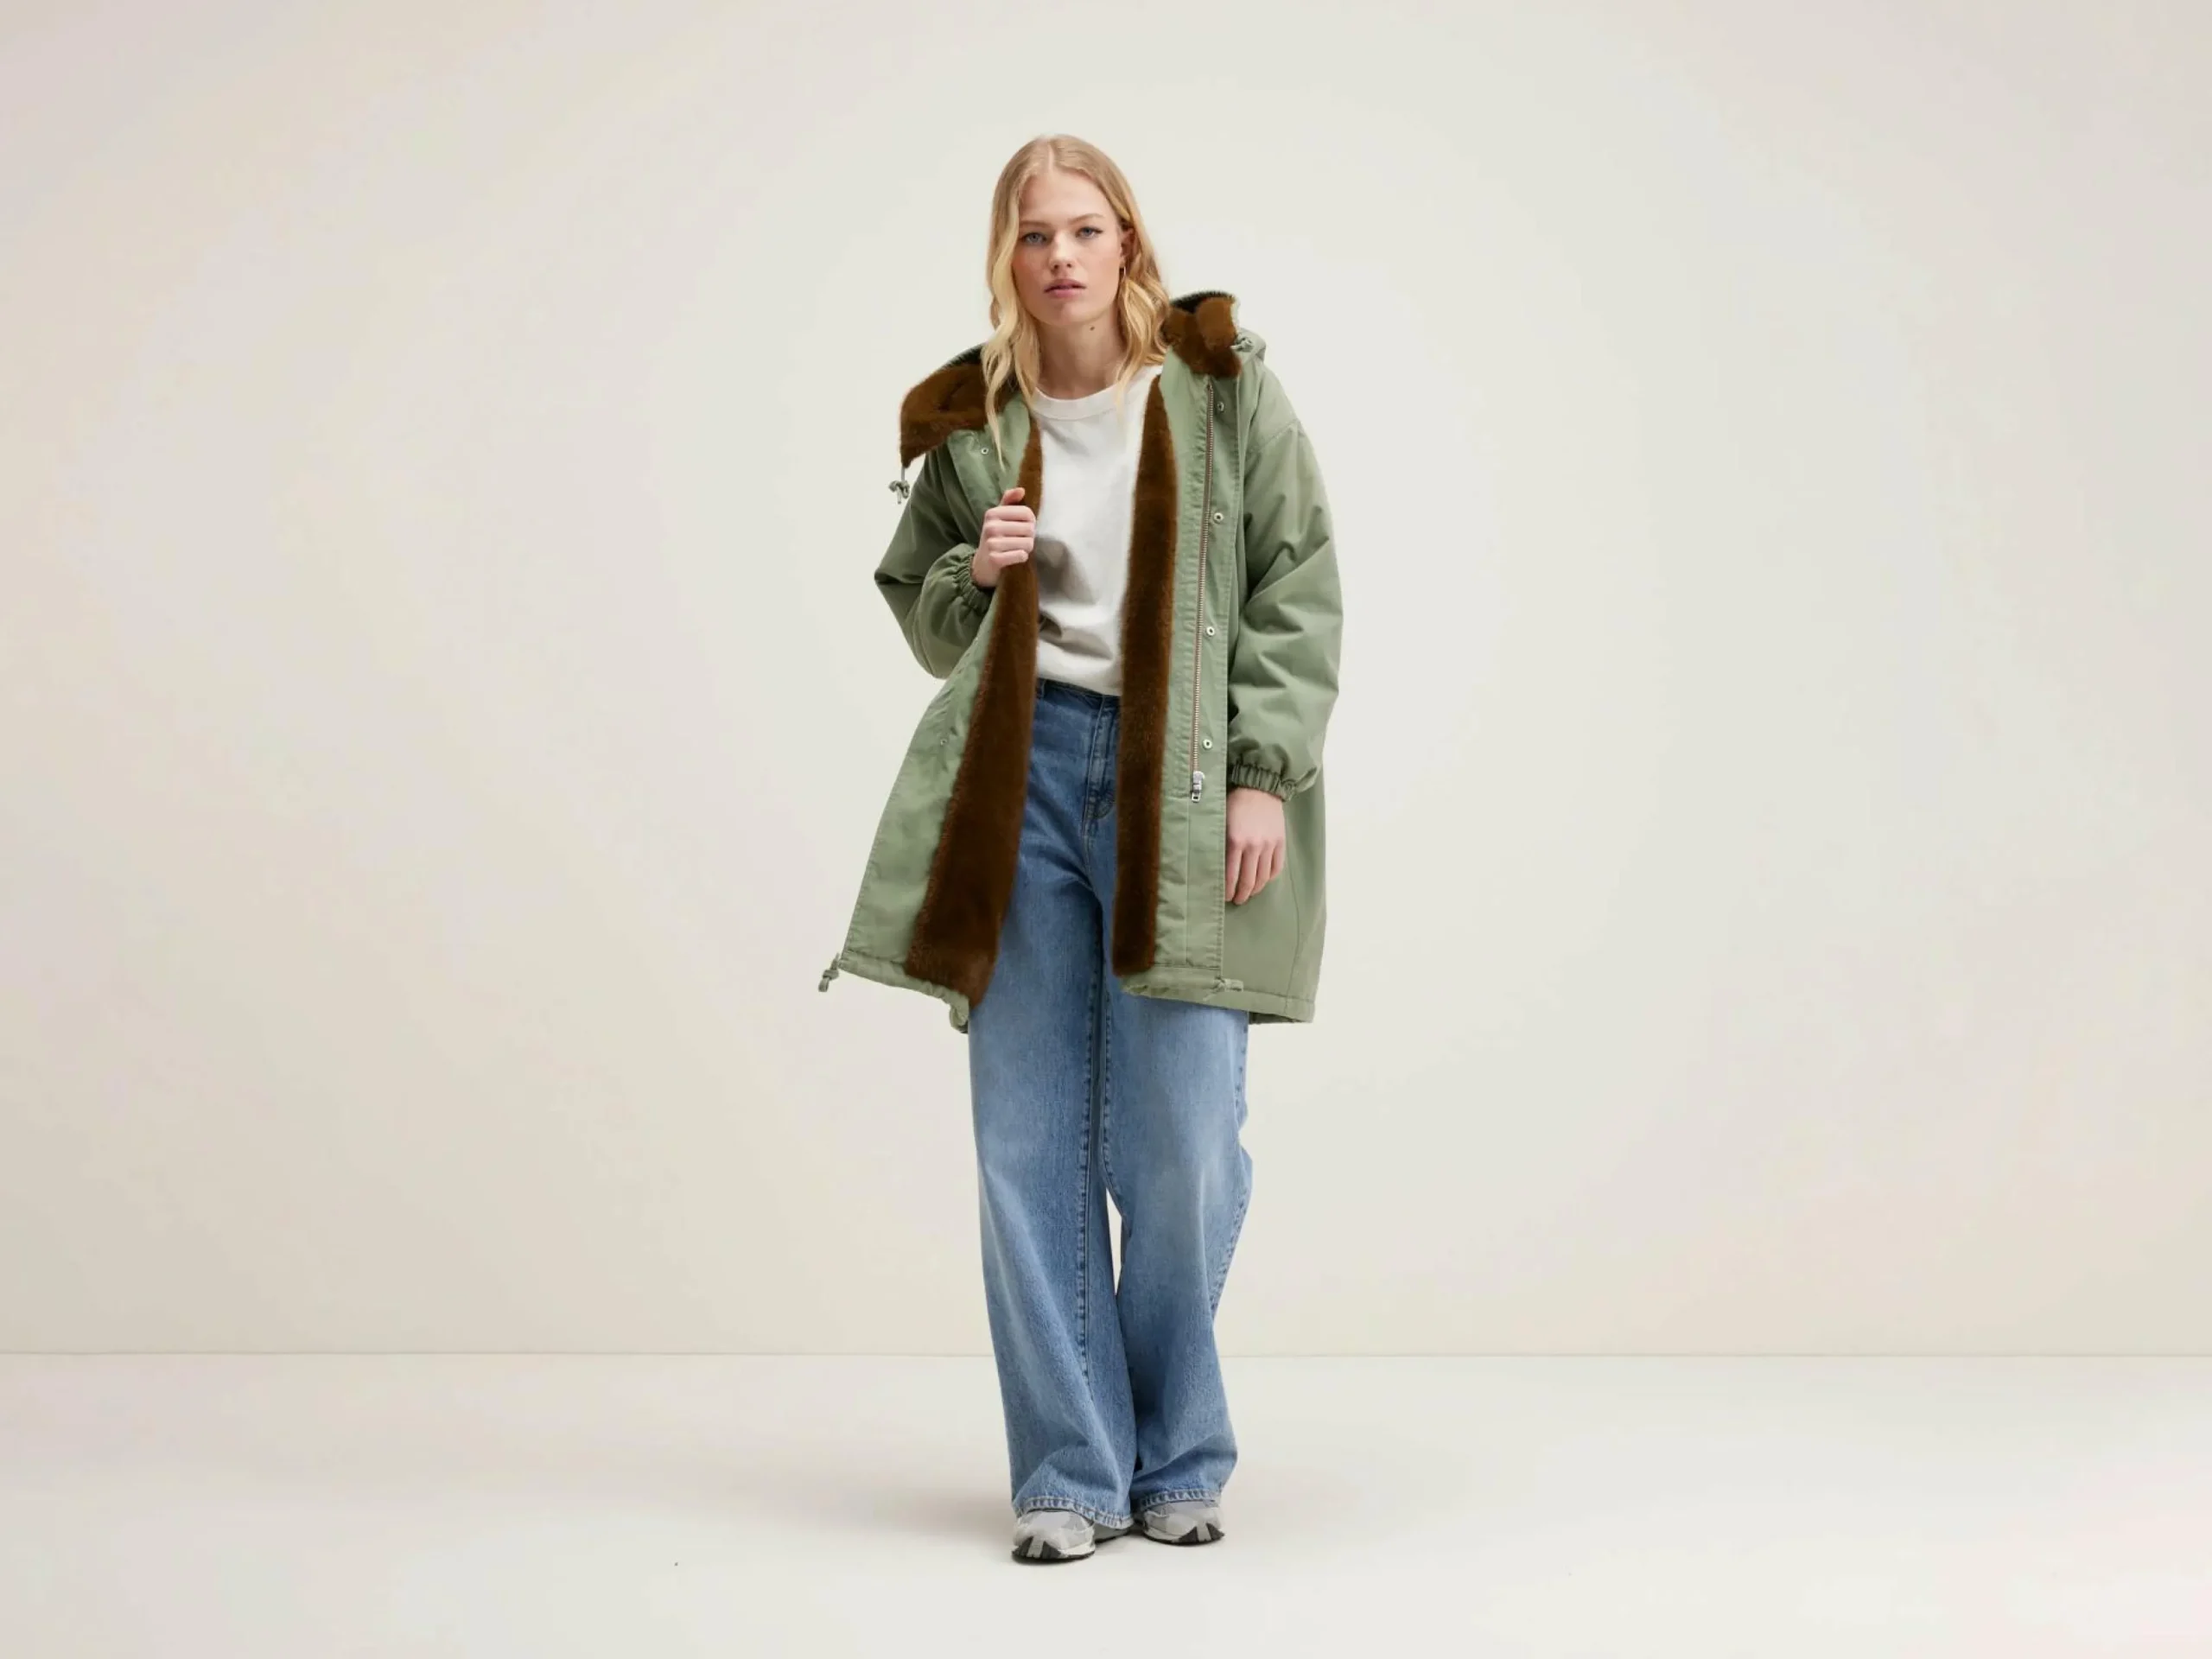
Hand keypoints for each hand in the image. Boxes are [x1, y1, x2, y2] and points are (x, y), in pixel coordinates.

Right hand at [972, 487, 1033, 589]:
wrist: (981, 564)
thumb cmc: (994, 537)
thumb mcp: (998, 517)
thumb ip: (1009, 501)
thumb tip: (1021, 490)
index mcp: (992, 513)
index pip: (1026, 513)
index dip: (1031, 521)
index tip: (1025, 526)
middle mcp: (991, 527)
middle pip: (1029, 529)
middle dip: (1029, 536)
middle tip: (1021, 540)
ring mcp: (992, 543)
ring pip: (1027, 543)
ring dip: (1026, 548)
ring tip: (1017, 548)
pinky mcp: (995, 559)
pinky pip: (1021, 555)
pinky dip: (1021, 557)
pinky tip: (1014, 557)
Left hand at [1225, 786, 1284, 904]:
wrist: (1259, 787)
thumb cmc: (1235, 804)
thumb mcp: (1221, 823)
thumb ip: (1221, 845)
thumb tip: (1216, 869)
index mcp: (1235, 842)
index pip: (1231, 876)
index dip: (1228, 891)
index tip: (1225, 897)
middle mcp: (1254, 846)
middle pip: (1249, 881)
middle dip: (1242, 895)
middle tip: (1237, 900)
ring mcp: (1269, 846)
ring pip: (1264, 878)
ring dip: (1256, 889)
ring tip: (1249, 893)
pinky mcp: (1281, 843)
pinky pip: (1277, 868)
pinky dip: (1269, 878)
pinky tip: (1263, 880)